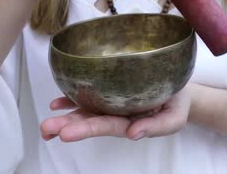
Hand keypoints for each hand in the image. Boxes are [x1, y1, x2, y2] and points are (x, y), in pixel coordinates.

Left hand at [40, 85, 192, 141]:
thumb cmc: (177, 104)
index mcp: (130, 123)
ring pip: (85, 110)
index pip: (106, 127)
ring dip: (65, 115)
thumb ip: (155, 128)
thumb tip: (132, 135)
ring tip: (47, 120)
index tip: (65, 134)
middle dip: (67, 125)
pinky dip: (71, 99)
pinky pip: (88, 95)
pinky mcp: (110, 90)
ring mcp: (111, 103)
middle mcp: (116, 114)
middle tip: (46, 129)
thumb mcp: (174, 119)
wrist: (180, 89)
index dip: (86, 129)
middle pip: (89, 120)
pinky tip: (57, 102)